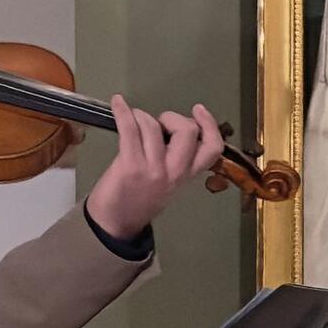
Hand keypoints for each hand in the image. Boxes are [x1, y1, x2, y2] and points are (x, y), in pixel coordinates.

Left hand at [84, 95, 225, 244]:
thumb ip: (176, 159)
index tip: (198, 110)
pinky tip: (118, 103)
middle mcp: (174, 172)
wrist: (115, 224)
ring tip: (133, 120)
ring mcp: (153, 169)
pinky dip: (122, 111)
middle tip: (159, 124)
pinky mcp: (130, 165)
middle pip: (187, 131)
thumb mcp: (169, 183)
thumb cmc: (140, 201)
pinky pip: (129, 129)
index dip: (210, 125)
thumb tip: (169, 129)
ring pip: (153, 126)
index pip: (212, 149)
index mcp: (186, 176)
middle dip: (173, 118)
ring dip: (142, 116)